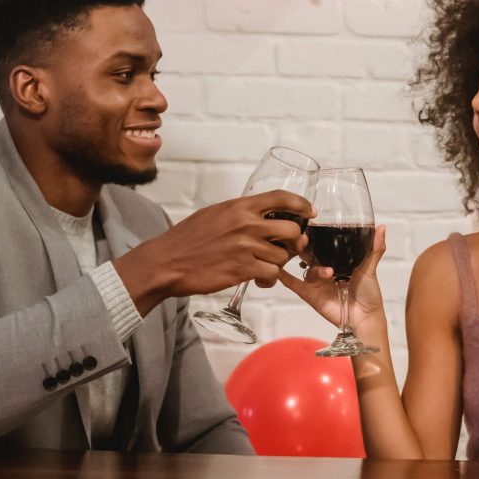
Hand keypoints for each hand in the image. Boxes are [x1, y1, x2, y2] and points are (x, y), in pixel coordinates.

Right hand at [115, 190, 313, 312]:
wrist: (167, 262)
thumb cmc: (187, 239)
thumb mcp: (214, 214)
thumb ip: (239, 213)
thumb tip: (259, 215)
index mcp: (240, 207)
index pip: (281, 198)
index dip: (301, 204)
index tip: (310, 211)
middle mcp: (246, 224)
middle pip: (292, 230)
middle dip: (294, 242)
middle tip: (285, 249)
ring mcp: (246, 247)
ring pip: (283, 256)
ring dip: (278, 264)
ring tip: (264, 268)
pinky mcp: (243, 269)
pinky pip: (271, 274)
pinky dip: (268, 280)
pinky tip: (258, 280)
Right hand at [277, 225, 387, 331]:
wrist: (365, 318)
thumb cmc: (369, 294)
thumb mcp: (370, 268)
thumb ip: (374, 248)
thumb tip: (382, 227)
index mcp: (337, 261)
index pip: (323, 245)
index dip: (317, 237)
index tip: (313, 227)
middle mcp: (325, 269)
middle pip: (310, 254)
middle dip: (306, 247)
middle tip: (306, 241)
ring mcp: (316, 282)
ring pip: (307, 269)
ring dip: (314, 268)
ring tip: (328, 273)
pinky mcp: (310, 294)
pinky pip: (293, 284)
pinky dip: (283, 277)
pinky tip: (277, 269)